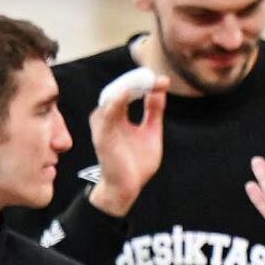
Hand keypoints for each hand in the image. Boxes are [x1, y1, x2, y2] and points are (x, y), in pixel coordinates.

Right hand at [88, 74, 170, 217]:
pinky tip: (126, 93)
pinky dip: (116, 102)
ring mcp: (103, 125)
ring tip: (144, 80)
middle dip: (138, 82)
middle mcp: (107, 116)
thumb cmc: (136, 163)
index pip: (129, 92)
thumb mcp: (151, 132)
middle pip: (120, 91)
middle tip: (155, 77)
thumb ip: (154, 112)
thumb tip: (160, 89)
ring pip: (112, 98)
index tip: (163, 81)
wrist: (127, 187)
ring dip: (128, 87)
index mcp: (118, 115)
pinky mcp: (102, 135)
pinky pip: (107, 114)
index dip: (145, 84)